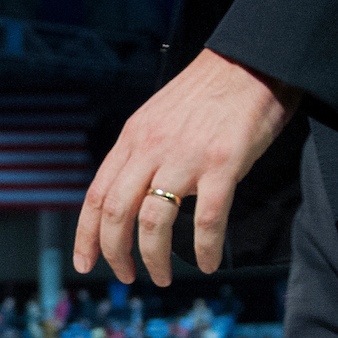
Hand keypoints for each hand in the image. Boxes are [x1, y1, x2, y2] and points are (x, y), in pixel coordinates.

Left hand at [74, 48, 300, 285]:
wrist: (252, 60)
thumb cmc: (208, 93)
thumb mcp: (158, 117)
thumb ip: (141, 153)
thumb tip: (131, 194)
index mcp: (132, 139)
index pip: (96, 195)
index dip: (86, 236)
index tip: (85, 263)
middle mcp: (151, 149)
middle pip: (117, 213)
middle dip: (115, 254)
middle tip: (126, 276)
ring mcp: (186, 157)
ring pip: (154, 223)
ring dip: (154, 258)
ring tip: (162, 277)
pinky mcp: (223, 164)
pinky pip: (206, 219)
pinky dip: (204, 249)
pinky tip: (207, 263)